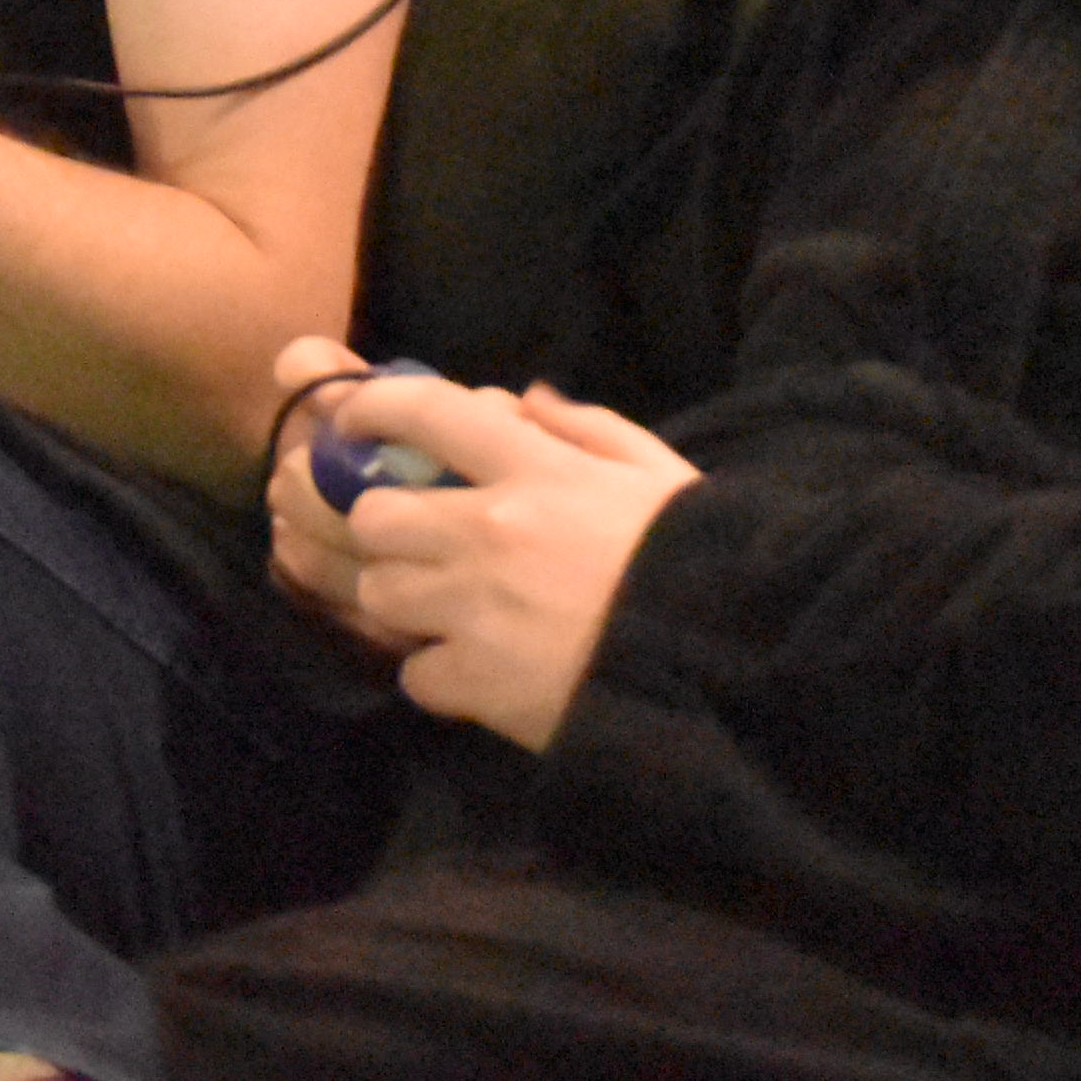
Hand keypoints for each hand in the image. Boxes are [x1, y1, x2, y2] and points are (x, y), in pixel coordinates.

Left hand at [256, 337, 693, 749]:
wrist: (729, 658)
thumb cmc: (699, 556)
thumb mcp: (657, 472)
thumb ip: (587, 427)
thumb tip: (522, 400)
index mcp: (536, 468)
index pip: (427, 413)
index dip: (374, 408)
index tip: (352, 419)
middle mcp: (490, 530)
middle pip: (375, 514)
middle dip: (382, 526)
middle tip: (410, 541)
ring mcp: (475, 608)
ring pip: (377, 593)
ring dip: (400, 599)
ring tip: (438, 610)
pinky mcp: (477, 681)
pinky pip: (414, 673)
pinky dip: (435, 673)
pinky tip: (470, 670)